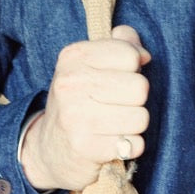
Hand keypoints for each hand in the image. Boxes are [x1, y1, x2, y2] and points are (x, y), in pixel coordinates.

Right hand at [20, 25, 150, 191]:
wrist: (51, 147)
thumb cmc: (82, 99)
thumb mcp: (93, 64)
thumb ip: (122, 46)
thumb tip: (144, 55)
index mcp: (74, 57)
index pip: (130, 55)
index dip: (133, 69)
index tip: (119, 78)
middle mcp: (70, 84)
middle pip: (140, 87)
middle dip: (136, 100)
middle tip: (116, 105)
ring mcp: (74, 116)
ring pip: (141, 118)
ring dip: (134, 125)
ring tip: (114, 124)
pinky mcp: (84, 147)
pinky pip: (134, 144)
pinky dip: (129, 146)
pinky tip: (111, 142)